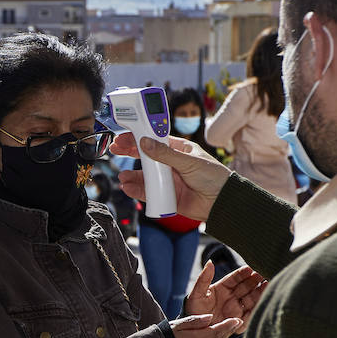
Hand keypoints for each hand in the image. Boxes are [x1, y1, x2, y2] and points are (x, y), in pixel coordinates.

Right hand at [110, 133, 231, 221]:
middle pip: (145, 156)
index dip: (139, 135)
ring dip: (132, 175)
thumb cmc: (214, 177)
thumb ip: (166, 154)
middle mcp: (170, 163)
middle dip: (129, 152)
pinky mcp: (165, 195)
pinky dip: (136, 190)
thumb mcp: (190, 161)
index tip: (125, 135)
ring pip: (144, 176)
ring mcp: (167, 180)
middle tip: (115, 149)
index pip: (154, 139)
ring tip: (122, 177)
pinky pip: (147, 192)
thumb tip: (145, 142)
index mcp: (178, 149)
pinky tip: (128, 188)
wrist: (222, 202)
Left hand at [183, 262, 266, 330]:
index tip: (250, 268)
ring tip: (268, 284)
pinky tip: (265, 300)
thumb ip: (203, 279)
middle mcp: (232, 297)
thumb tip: (210, 262)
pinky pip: (251, 313)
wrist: (194, 332)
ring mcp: (237, 308)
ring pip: (251, 298)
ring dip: (260, 291)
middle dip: (255, 280)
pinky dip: (258, 306)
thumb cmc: (194, 311)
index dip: (242, 273)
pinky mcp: (240, 321)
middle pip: (246, 286)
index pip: (235, 278)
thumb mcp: (196, 294)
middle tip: (263, 273)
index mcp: (222, 288)